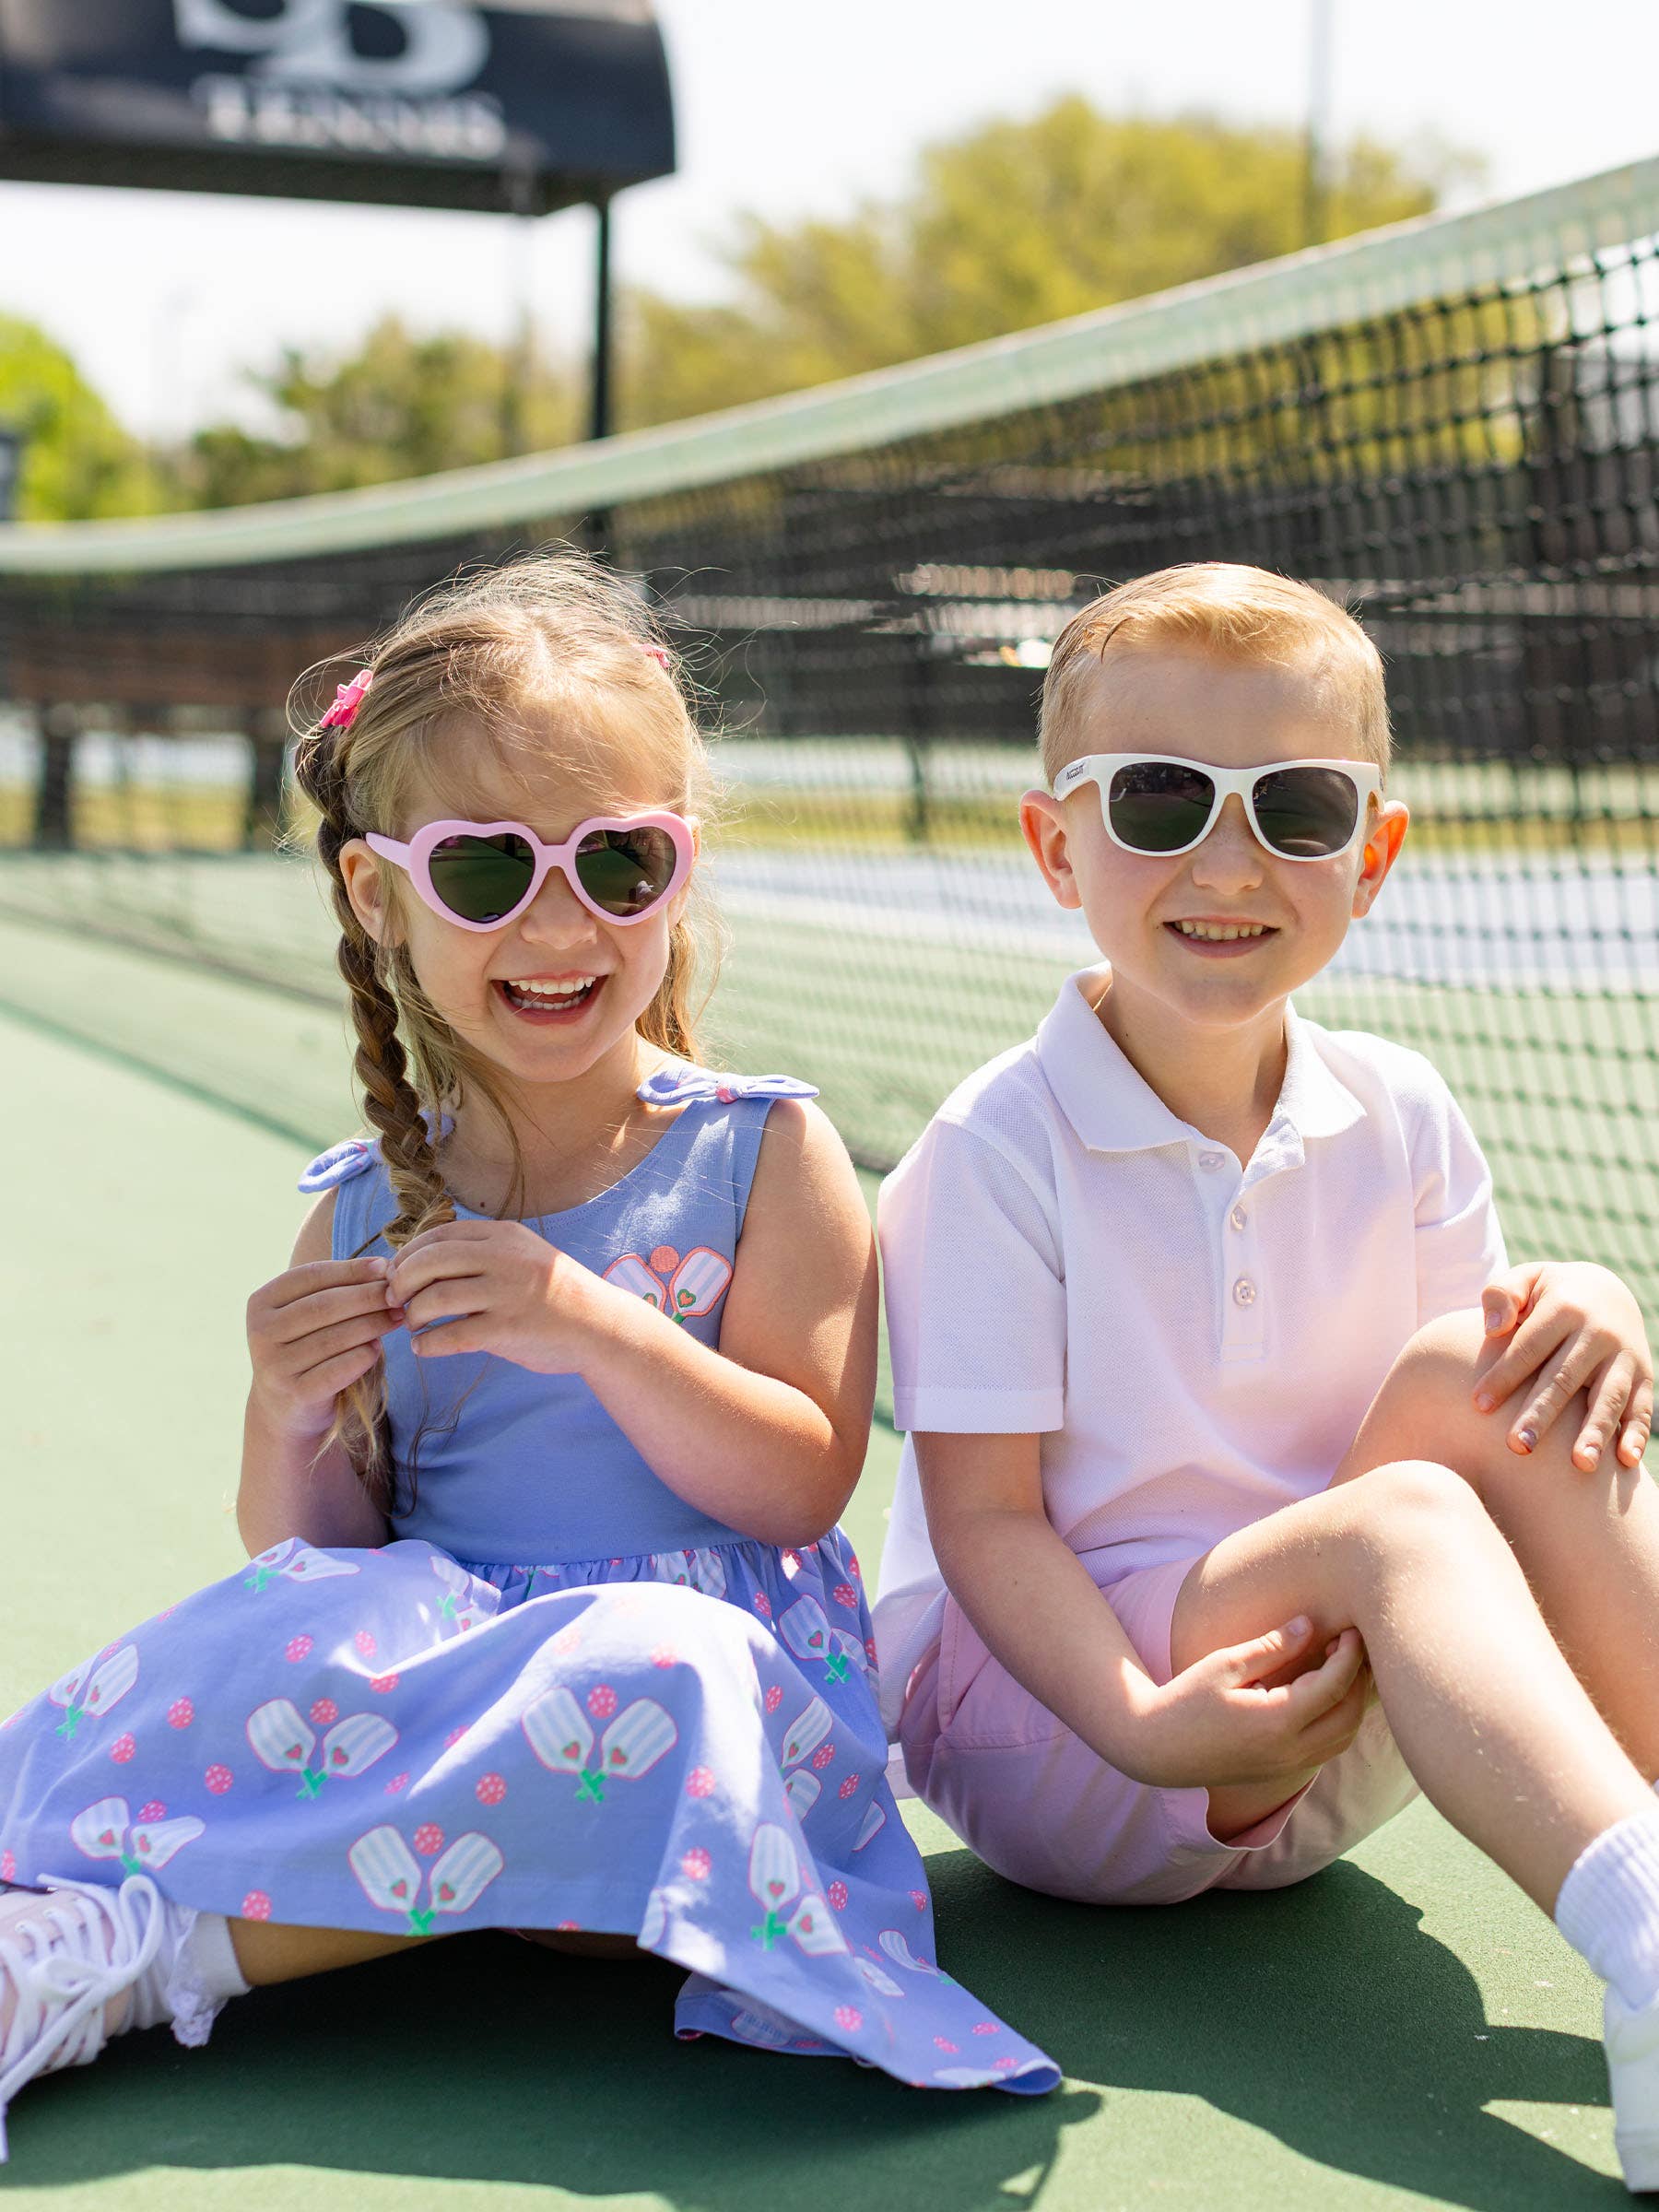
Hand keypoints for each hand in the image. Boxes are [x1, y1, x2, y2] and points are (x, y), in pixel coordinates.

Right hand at [246, 1255, 400, 1441]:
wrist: (286, 1407)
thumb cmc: (307, 1347)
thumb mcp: (311, 1315)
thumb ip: (338, 1290)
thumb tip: (384, 1268)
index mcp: (262, 1303)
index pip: (311, 1276)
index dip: (351, 1269)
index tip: (386, 1267)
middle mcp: (262, 1332)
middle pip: (323, 1306)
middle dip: (366, 1297)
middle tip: (397, 1295)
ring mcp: (274, 1365)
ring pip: (332, 1338)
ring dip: (371, 1325)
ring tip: (397, 1317)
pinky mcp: (294, 1394)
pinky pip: (336, 1370)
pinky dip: (361, 1357)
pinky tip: (377, 1348)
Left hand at [382, 1219, 601, 1373]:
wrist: (600, 1326)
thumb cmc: (557, 1293)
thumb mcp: (526, 1254)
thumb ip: (485, 1252)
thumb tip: (425, 1261)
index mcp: (505, 1236)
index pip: (440, 1235)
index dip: (408, 1253)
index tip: (397, 1273)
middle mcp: (504, 1259)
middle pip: (430, 1262)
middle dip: (401, 1281)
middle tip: (394, 1299)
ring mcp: (506, 1295)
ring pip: (436, 1299)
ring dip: (413, 1314)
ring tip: (412, 1324)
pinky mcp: (507, 1331)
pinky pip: (451, 1336)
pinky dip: (428, 1344)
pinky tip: (423, 1348)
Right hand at [1123, 1618, 1369, 1791]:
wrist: (1160, 1749)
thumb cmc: (1187, 1699)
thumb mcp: (1226, 1664)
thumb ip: (1272, 1646)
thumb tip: (1310, 1625)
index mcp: (1277, 1721)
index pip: (1334, 1686)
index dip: (1350, 1655)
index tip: (1351, 1629)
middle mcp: (1290, 1750)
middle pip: (1350, 1714)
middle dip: (1359, 1678)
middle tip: (1350, 1644)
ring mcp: (1289, 1766)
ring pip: (1345, 1736)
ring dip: (1353, 1701)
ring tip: (1342, 1665)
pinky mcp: (1285, 1772)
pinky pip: (1329, 1747)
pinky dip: (1340, 1719)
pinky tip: (1327, 1693)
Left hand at [1474, 1261, 1652, 1468]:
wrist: (1608, 1291)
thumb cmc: (1549, 1293)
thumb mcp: (1526, 1279)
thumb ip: (1502, 1294)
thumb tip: (1493, 1328)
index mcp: (1565, 1307)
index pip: (1529, 1347)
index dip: (1504, 1376)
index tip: (1478, 1406)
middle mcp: (1598, 1333)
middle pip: (1565, 1378)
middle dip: (1542, 1414)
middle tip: (1518, 1447)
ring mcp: (1624, 1356)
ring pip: (1609, 1397)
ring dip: (1595, 1432)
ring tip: (1579, 1465)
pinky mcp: (1644, 1375)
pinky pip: (1642, 1407)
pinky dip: (1636, 1433)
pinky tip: (1626, 1461)